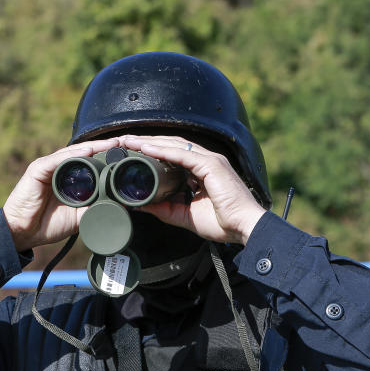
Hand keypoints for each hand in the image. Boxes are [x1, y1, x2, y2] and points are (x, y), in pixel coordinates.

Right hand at [2, 138, 121, 250]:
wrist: (24, 233)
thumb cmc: (48, 224)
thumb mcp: (79, 216)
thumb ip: (95, 208)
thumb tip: (118, 205)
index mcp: (68, 177)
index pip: (90, 162)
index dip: (106, 157)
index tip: (125, 155)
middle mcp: (58, 168)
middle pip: (83, 153)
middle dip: (103, 147)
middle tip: (122, 143)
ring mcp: (47, 167)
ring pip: (72, 152)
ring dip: (92, 147)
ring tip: (110, 144)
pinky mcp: (37, 170)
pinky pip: (56, 160)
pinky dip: (72, 155)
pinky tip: (87, 151)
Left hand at [120, 135, 266, 244]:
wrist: (245, 228)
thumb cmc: (224, 223)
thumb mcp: (186, 215)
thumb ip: (165, 209)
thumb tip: (141, 205)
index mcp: (202, 171)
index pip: (172, 154)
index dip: (152, 152)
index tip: (131, 153)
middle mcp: (206, 161)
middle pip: (171, 145)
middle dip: (146, 142)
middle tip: (124, 142)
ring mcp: (210, 160)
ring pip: (174, 145)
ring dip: (150, 143)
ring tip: (129, 142)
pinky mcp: (211, 165)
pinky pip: (182, 155)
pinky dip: (162, 151)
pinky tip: (145, 149)